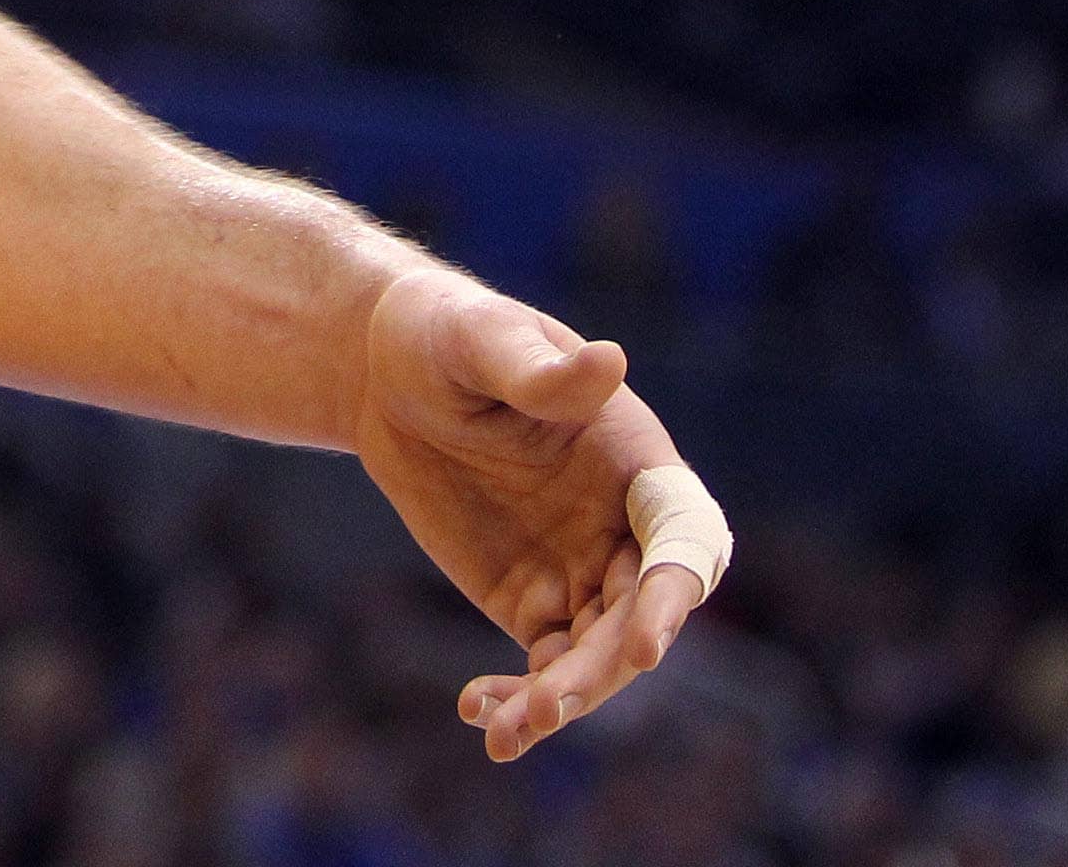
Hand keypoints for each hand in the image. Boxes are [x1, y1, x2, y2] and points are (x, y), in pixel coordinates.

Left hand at [345, 263, 716, 761]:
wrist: (385, 373)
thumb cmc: (448, 335)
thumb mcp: (485, 342)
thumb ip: (543, 371)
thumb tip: (611, 361)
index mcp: (635, 461)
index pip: (682, 536)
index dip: (674, 592)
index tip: (648, 643)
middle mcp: (623, 526)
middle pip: (640, 614)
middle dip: (604, 667)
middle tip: (549, 704)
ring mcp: (581, 571)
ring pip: (594, 656)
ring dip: (561, 699)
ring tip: (504, 731)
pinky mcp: (530, 601)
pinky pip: (542, 666)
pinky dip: (519, 698)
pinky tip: (476, 712)